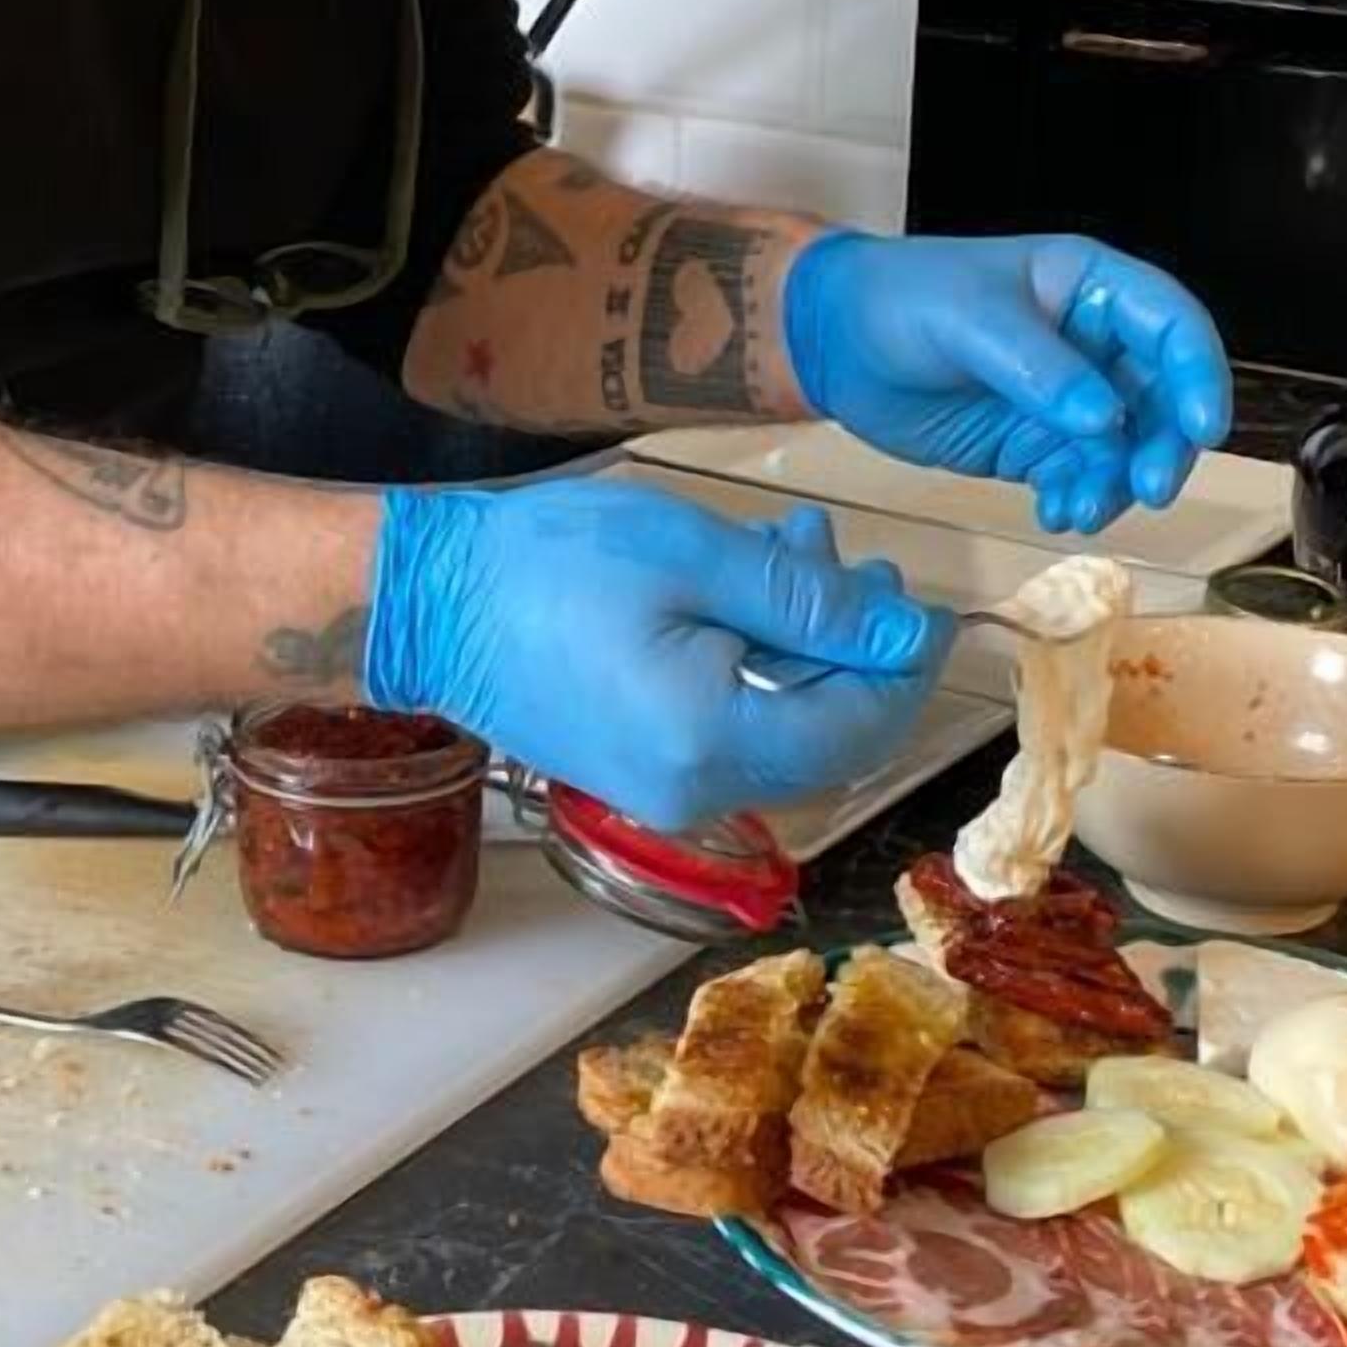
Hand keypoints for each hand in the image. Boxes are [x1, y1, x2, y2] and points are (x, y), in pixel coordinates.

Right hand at [365, 481, 948, 836]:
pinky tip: (747, 595)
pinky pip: (732, 730)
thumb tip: (906, 633)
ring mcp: (663, 791)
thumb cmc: (549, 564)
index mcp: (713, 743)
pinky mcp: (639, 772)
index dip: (903, 664)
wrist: (429, 600)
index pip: (860, 725)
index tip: (917, 597)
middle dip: (855, 648)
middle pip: (828, 738)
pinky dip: (760, 667)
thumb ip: (812, 604)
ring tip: (794, 553)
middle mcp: (695, 792)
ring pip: (783, 729)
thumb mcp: (697, 559)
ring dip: (807, 646)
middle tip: (854, 559)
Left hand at [781, 233, 1231, 537]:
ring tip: (1079, 509)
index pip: (1172, 325)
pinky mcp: (1036, 444)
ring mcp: (1068, 398)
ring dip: (1118, 484)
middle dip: (1165, 445)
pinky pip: (1081, 477)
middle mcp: (1093, 342)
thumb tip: (1104, 418)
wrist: (832, 344)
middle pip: (1164, 397)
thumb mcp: (966, 318)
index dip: (1200, 374)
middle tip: (1149, 488)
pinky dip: (1079, 499)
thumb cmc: (898, 299)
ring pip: (1127, 448)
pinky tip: (1054, 513)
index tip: (1203, 429)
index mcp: (1090, 286)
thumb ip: (1038, 367)